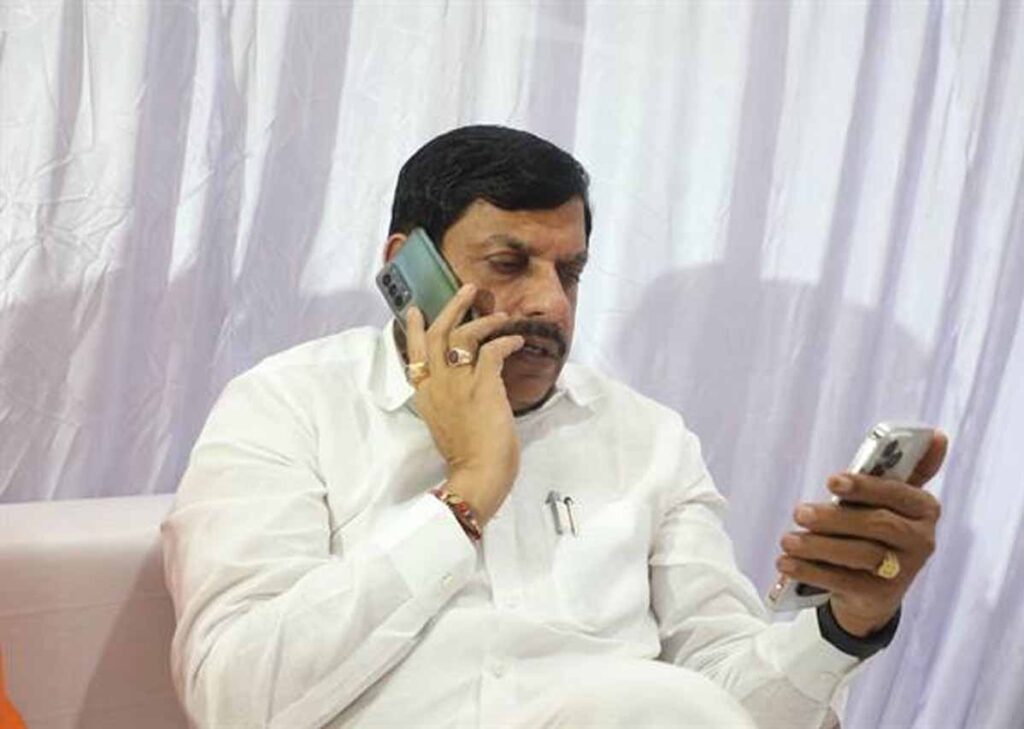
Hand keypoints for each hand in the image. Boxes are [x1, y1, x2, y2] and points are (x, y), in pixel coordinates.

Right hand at [405, 284, 524, 524]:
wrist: (476, 476)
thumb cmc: (466, 458)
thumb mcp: (447, 424)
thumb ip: (450, 401)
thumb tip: (467, 387)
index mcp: (425, 396)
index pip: (414, 354)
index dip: (417, 329)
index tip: (418, 310)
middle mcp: (437, 385)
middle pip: (438, 335)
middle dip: (453, 307)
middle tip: (468, 289)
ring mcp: (459, 384)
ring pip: (464, 336)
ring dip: (484, 320)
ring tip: (501, 314)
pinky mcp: (483, 386)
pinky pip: (494, 350)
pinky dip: (507, 341)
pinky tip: (517, 339)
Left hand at [776, 432, 947, 635]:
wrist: (873, 588)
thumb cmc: (875, 527)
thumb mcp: (888, 499)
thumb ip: (906, 469)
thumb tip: (936, 435)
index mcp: (925, 508)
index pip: (898, 492)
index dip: (864, 486)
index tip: (831, 480)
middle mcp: (922, 541)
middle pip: (877, 524)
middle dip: (834, 518)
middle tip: (798, 512)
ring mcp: (904, 571)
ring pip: (860, 554)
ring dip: (818, 546)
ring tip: (786, 541)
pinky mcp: (880, 596)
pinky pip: (843, 581)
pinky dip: (811, 571)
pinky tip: (786, 563)